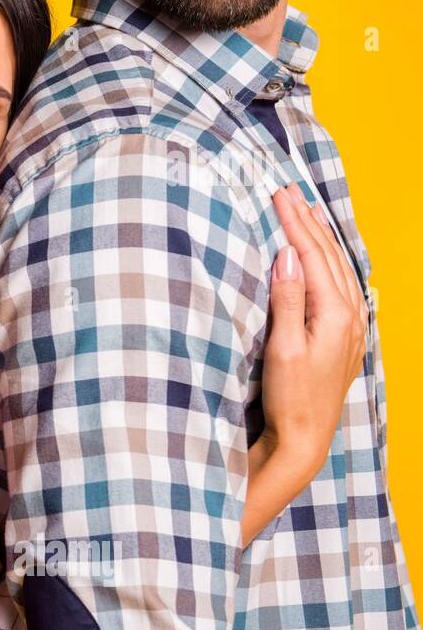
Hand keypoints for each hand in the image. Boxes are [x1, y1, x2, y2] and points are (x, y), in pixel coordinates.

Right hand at [245, 183, 367, 542]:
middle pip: (330, 256)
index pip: (313, 255)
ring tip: (308, 214)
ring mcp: (351, 327)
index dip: (294, 222)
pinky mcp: (344, 337)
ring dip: (321, 238)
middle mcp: (351, 315)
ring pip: (338, 268)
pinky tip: (324, 259)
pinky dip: (329, 262)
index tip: (277, 194)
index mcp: (336, 313)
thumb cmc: (290, 397)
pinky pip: (341, 285)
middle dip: (308, 221)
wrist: (304, 437)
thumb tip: (288, 254)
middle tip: (288, 192)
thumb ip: (288, 299)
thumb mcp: (284, 348)